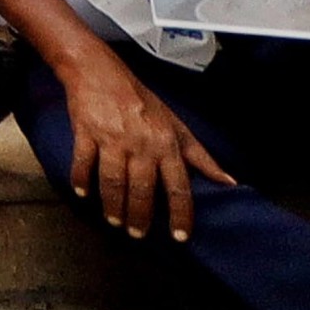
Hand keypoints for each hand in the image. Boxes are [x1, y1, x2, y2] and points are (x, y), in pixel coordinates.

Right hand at [58, 47, 232, 240]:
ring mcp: (112, 139)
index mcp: (167, 145)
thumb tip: (228, 182)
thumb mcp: (177, 126)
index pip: (179, 187)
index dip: (180, 215)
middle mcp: (142, 145)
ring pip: (113, 181)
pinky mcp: (86, 132)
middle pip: (142, 190)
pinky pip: (83, 162)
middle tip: (136, 233)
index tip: (179, 237)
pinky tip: (82, 193)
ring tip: (114, 220)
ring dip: (113, 205)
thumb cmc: (142, 101)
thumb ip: (200, 157)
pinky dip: (81, 179)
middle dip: (140, 216)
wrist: (100, 72)